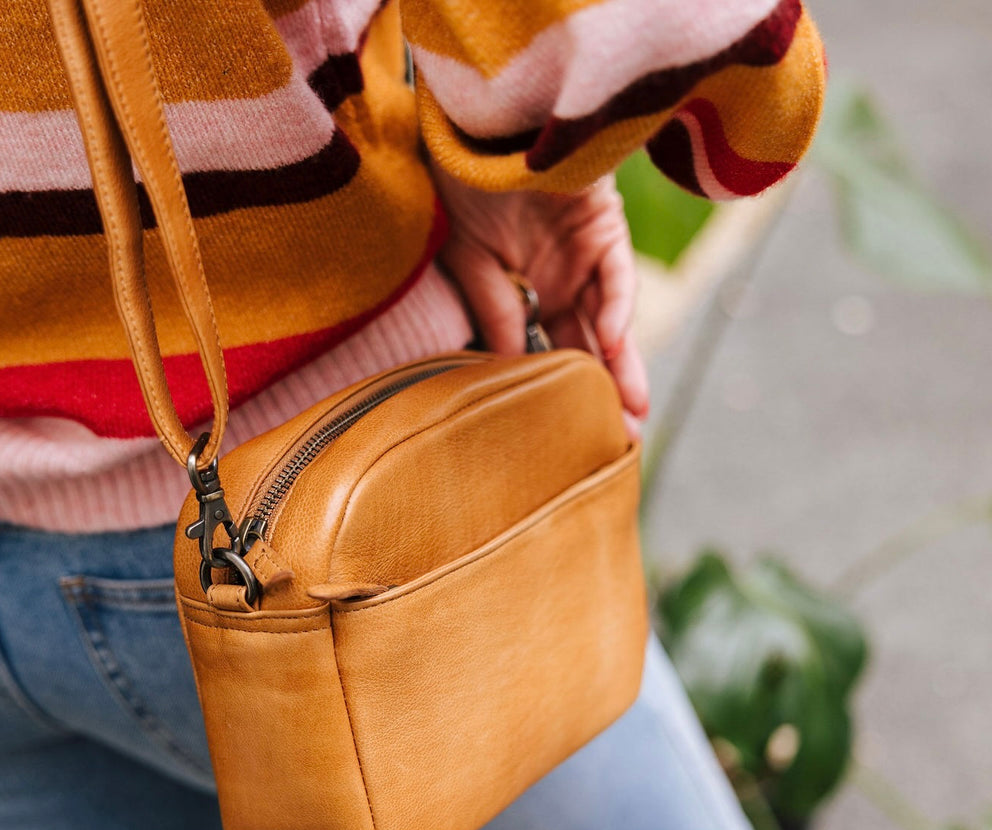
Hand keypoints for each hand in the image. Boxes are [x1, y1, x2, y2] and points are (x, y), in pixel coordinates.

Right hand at [432, 164, 648, 440]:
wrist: (482, 121)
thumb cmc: (462, 186)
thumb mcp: (469, 264)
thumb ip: (497, 316)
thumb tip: (512, 377)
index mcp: (526, 293)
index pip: (550, 352)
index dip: (562, 392)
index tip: (566, 440)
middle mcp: (560, 281)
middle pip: (589, 347)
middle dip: (604, 393)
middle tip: (620, 443)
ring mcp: (585, 257)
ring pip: (611, 323)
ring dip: (623, 368)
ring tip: (632, 415)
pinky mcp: (605, 228)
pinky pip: (616, 276)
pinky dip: (616, 308)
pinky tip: (613, 344)